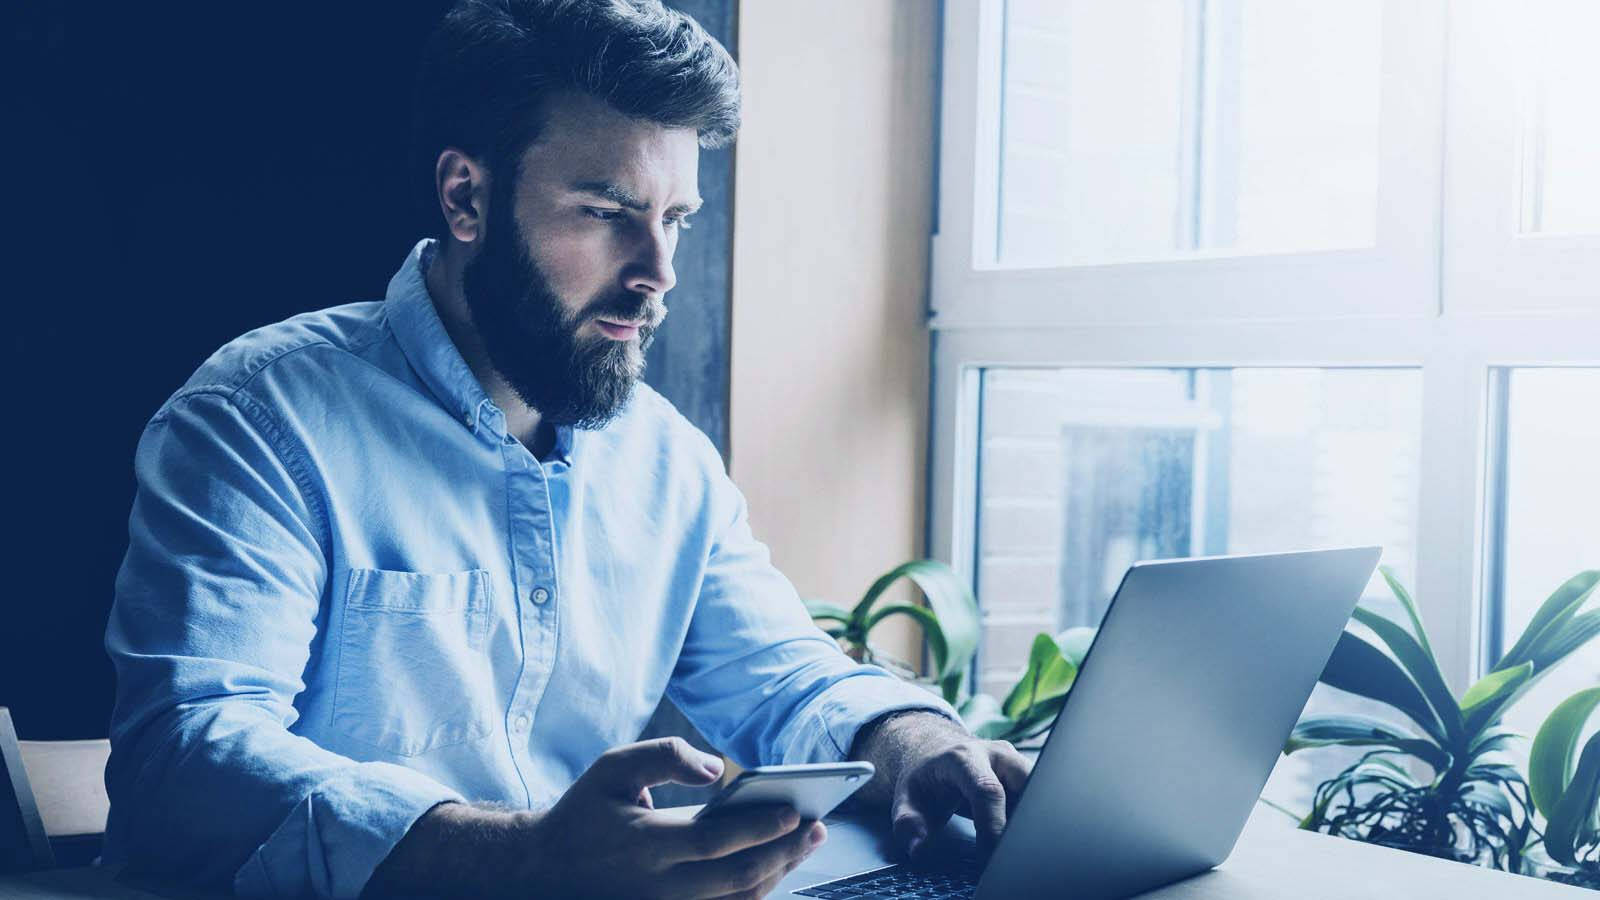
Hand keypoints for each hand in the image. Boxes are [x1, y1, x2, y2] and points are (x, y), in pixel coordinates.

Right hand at [529, 737, 827, 898]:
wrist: (543, 870)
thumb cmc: (585, 812)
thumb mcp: (612, 768)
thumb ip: (664, 756)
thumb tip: (715, 768)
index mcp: (645, 844)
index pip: (714, 842)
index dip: (759, 829)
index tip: (796, 811)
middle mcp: (659, 886)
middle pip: (737, 878)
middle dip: (785, 853)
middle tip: (818, 828)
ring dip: (778, 874)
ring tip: (806, 843)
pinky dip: (755, 892)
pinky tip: (776, 866)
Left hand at [850, 712, 1030, 860]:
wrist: (936, 752)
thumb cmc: (926, 778)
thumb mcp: (907, 798)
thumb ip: (908, 822)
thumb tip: (918, 847)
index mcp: (963, 757)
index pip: (987, 789)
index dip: (993, 824)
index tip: (990, 854)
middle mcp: (995, 753)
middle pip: (1026, 782)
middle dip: (1026, 818)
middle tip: (1013, 848)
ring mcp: (1014, 760)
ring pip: (1040, 789)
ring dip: (1031, 816)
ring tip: (1013, 839)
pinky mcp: (1026, 772)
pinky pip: (1039, 795)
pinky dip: (1032, 815)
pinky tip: (1017, 830)